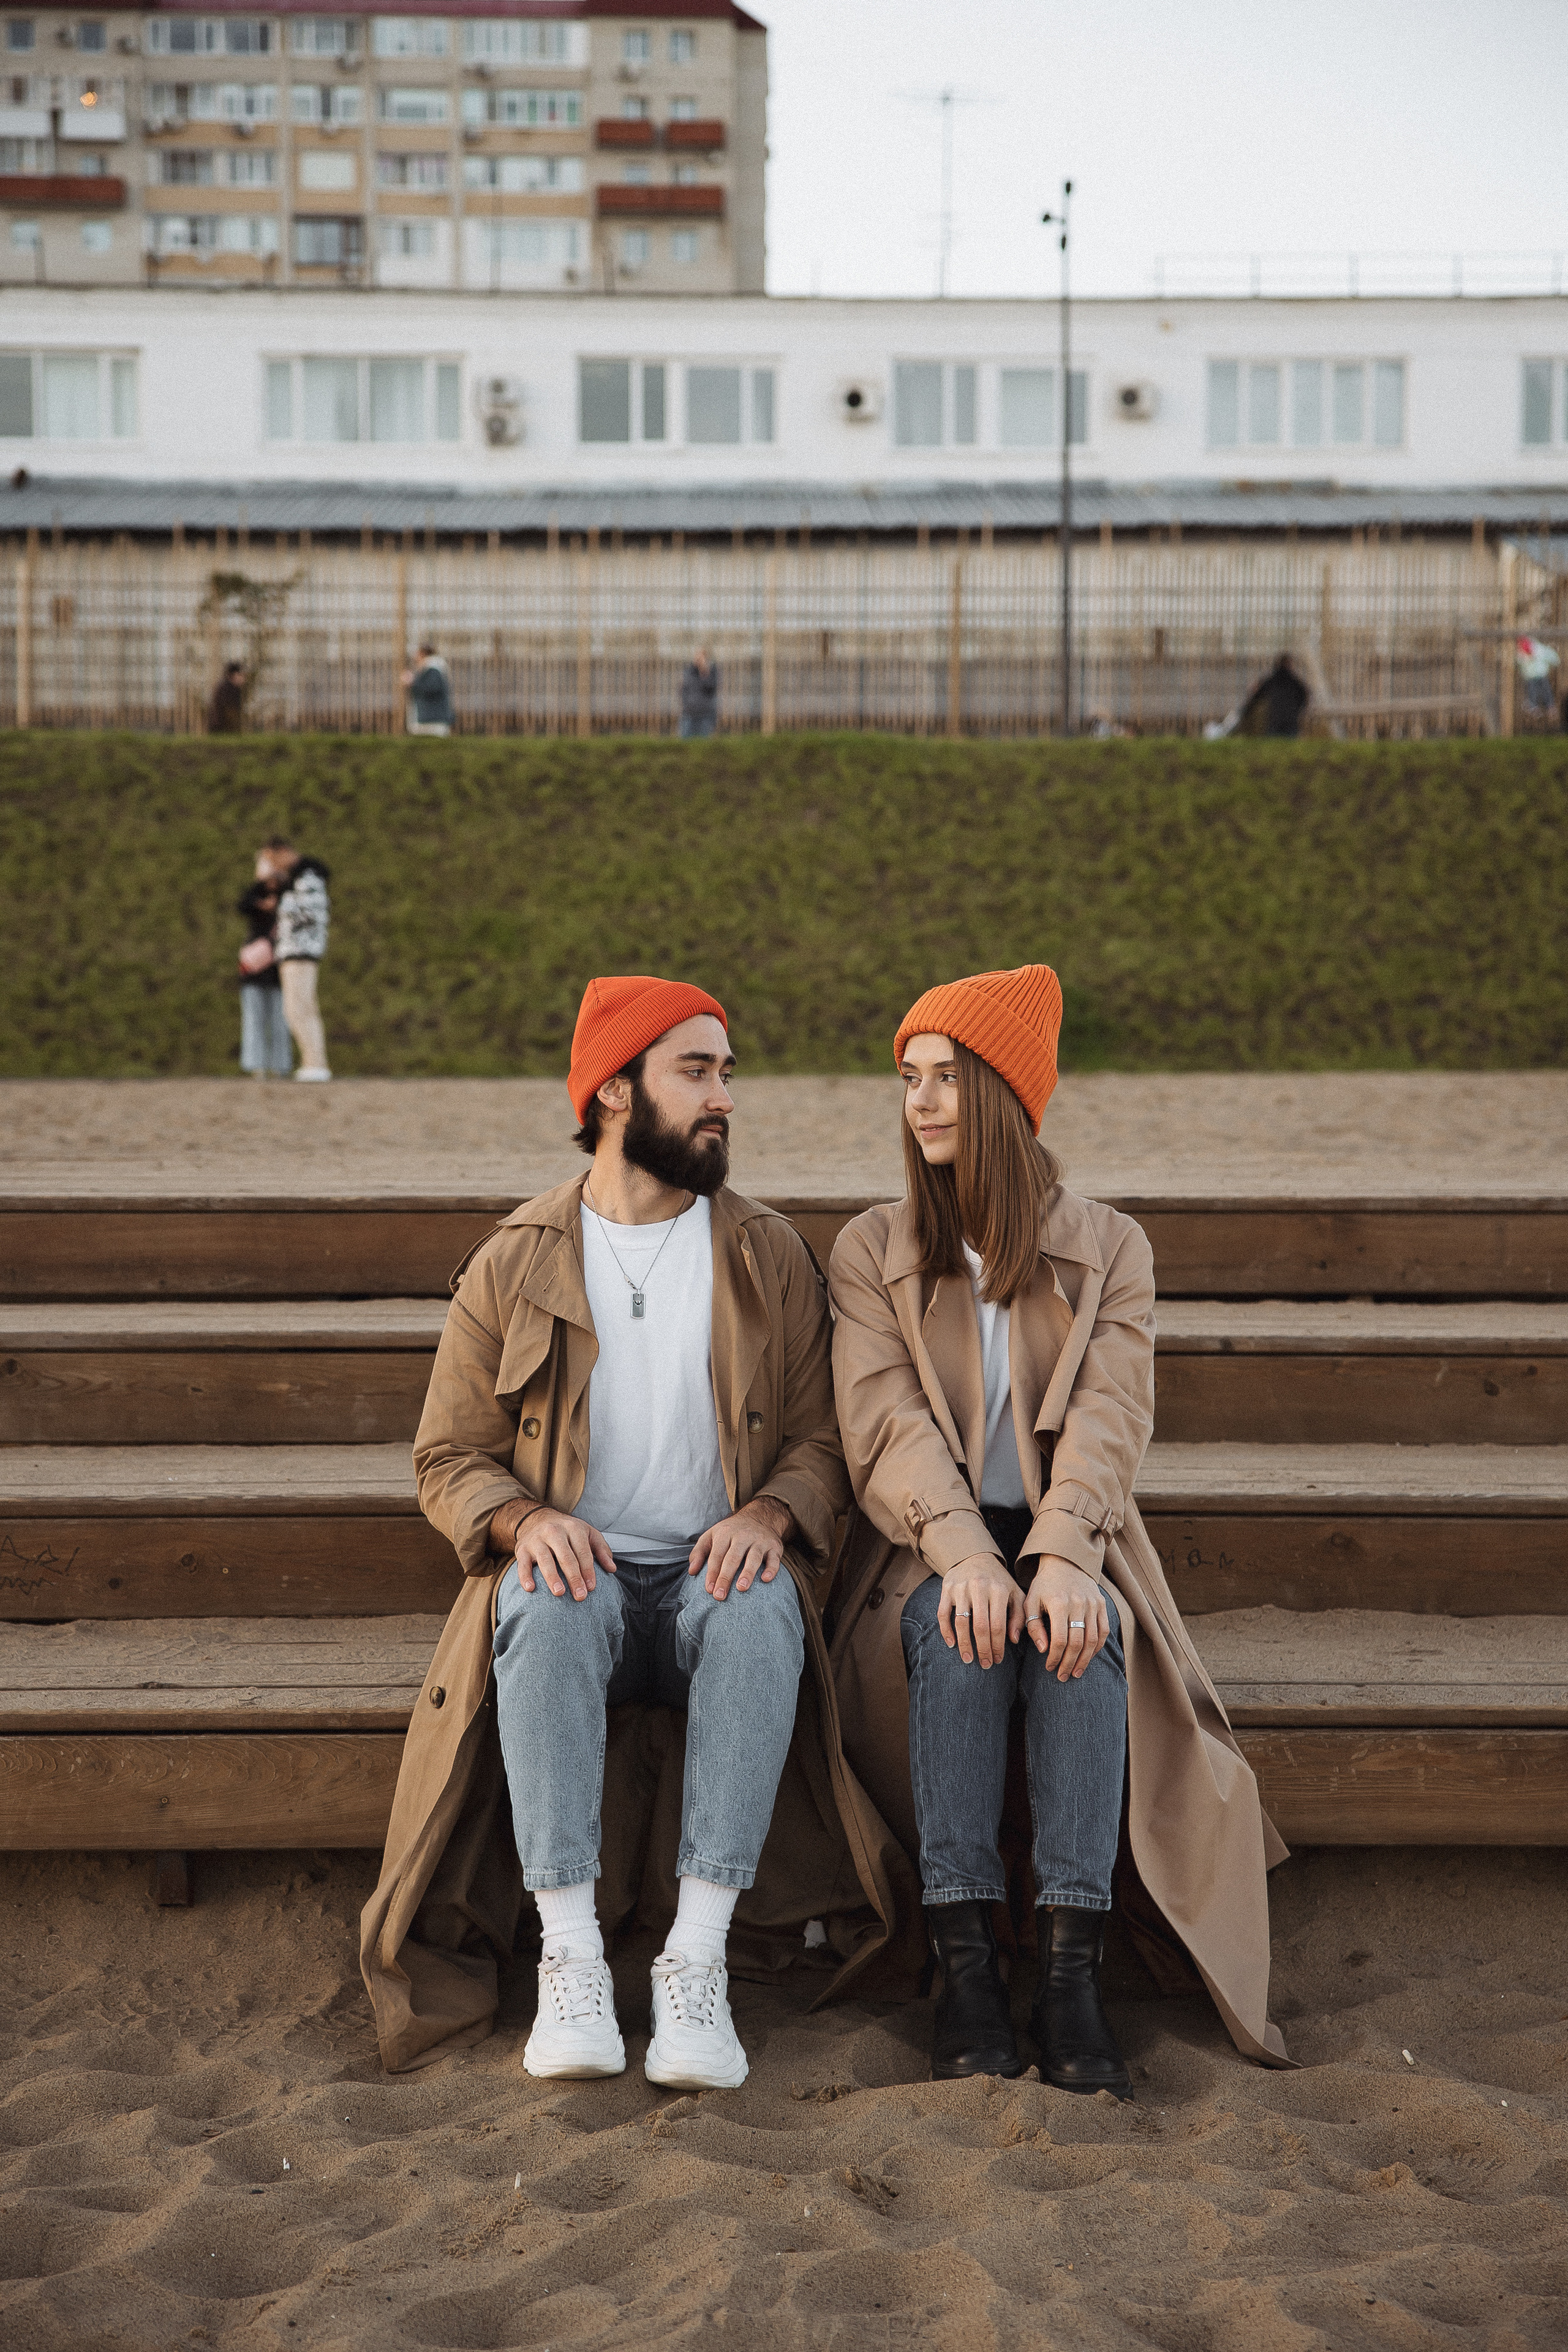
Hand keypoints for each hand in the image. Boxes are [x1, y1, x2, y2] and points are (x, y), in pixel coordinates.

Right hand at [513, 1509, 615, 1601]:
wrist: (536, 1519)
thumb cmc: (567, 1531)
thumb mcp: (587, 1533)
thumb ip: (601, 1550)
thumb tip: (612, 1569)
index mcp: (573, 1528)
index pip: (583, 1551)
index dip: (588, 1570)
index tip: (591, 1587)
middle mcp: (554, 1532)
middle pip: (566, 1557)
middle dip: (574, 1577)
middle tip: (580, 1596)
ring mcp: (537, 1540)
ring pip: (545, 1560)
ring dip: (552, 1577)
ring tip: (559, 1593)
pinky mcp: (522, 1549)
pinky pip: (522, 1564)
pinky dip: (525, 1576)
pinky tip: (530, 1588)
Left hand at [688, 1496, 792, 1598]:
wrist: (760, 1516)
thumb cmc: (730, 1532)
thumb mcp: (711, 1535)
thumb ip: (698, 1552)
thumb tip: (692, 1572)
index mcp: (725, 1533)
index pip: (717, 1555)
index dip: (712, 1572)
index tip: (709, 1589)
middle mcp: (743, 1536)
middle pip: (733, 1557)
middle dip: (725, 1577)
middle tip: (719, 1596)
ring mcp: (760, 1540)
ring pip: (754, 1557)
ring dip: (748, 1572)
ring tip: (741, 1588)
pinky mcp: (774, 1546)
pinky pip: (774, 1558)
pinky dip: (771, 1569)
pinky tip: (765, 1579)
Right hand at [939, 1553, 1023, 1667]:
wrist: (974, 1555)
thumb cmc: (998, 1580)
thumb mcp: (1014, 1593)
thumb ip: (1019, 1615)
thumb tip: (1012, 1640)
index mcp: (999, 1590)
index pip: (998, 1625)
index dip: (997, 1646)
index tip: (997, 1660)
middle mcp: (979, 1588)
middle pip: (980, 1627)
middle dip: (983, 1649)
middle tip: (985, 1664)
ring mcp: (961, 1588)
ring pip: (961, 1622)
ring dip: (964, 1644)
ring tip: (968, 1659)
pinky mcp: (946, 1589)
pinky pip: (942, 1614)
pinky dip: (946, 1631)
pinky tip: (951, 1644)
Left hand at [1022, 1555, 1109, 1678]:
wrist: (1065, 1562)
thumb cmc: (1044, 1585)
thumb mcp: (1031, 1601)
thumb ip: (1033, 1626)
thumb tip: (1043, 1649)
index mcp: (1059, 1603)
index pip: (1060, 1640)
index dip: (1055, 1657)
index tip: (1049, 1667)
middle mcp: (1078, 1604)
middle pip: (1077, 1643)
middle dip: (1070, 1663)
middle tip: (1063, 1676)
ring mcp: (1093, 1604)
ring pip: (1092, 1640)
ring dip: (1085, 1660)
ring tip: (1076, 1672)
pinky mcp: (1102, 1604)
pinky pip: (1103, 1632)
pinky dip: (1097, 1647)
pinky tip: (1088, 1657)